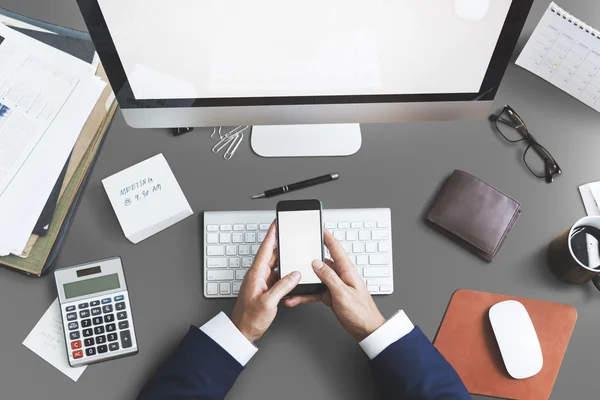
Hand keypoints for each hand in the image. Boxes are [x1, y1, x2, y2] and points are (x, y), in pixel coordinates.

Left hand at [231, 222, 300, 342]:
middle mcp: (258, 276)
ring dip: (285, 263)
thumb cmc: (249, 318)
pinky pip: (277, 278)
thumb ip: (282, 287)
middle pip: (272, 256)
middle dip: (282, 246)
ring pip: (276, 267)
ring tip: (295, 257)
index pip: (265, 249)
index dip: (271, 235)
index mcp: (255, 274)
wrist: (242, 332)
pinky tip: (292, 277)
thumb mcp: (268, 302)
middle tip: (291, 237)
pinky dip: (285, 275)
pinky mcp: (265, 290)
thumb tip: (294, 274)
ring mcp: (261, 283)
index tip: (276, 223)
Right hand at [284, 230, 384, 340]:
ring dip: (304, 281)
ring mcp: (335, 285)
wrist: (366, 330)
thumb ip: (329, 277)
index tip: (319, 228)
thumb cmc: (361, 313)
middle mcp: (341, 276)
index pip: (336, 249)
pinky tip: (296, 298)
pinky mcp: (331, 295)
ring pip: (316, 278)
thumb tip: (316, 263)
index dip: (327, 237)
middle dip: (308, 259)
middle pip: (322, 263)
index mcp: (347, 271)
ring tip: (292, 282)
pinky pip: (315, 291)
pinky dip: (306, 294)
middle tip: (296, 254)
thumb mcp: (343, 294)